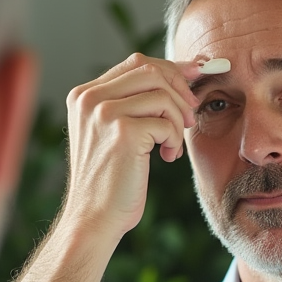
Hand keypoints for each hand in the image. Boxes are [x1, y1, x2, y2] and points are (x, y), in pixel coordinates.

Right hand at [62, 53, 206, 242]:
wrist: (94, 218)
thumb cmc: (110, 181)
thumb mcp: (116, 133)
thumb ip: (136, 102)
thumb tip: (186, 70)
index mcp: (84, 95)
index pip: (135, 63)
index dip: (171, 68)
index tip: (197, 74)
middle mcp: (88, 99)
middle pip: (151, 70)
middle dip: (180, 91)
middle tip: (189, 118)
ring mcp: (103, 113)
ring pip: (162, 94)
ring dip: (178, 120)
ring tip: (173, 145)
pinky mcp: (122, 132)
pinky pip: (166, 122)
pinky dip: (175, 140)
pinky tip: (166, 157)